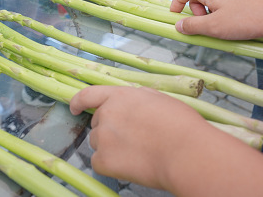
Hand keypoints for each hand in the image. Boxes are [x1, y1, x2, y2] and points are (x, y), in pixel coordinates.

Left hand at [69, 86, 210, 189]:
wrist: (188, 153)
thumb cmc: (183, 127)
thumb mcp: (160, 100)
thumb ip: (137, 99)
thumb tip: (130, 103)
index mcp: (120, 96)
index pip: (88, 95)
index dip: (78, 102)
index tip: (74, 108)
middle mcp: (106, 114)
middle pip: (97, 124)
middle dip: (109, 132)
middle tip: (134, 141)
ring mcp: (102, 137)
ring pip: (98, 144)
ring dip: (111, 149)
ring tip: (138, 154)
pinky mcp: (104, 160)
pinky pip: (99, 163)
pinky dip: (110, 167)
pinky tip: (131, 166)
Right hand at [168, 0, 262, 38]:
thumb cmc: (248, 19)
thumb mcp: (215, 27)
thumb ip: (194, 26)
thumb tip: (179, 25)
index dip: (176, 1)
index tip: (175, 14)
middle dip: (193, 5)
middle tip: (200, 20)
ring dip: (207, 9)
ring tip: (216, 24)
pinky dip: (220, 9)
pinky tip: (229, 23)